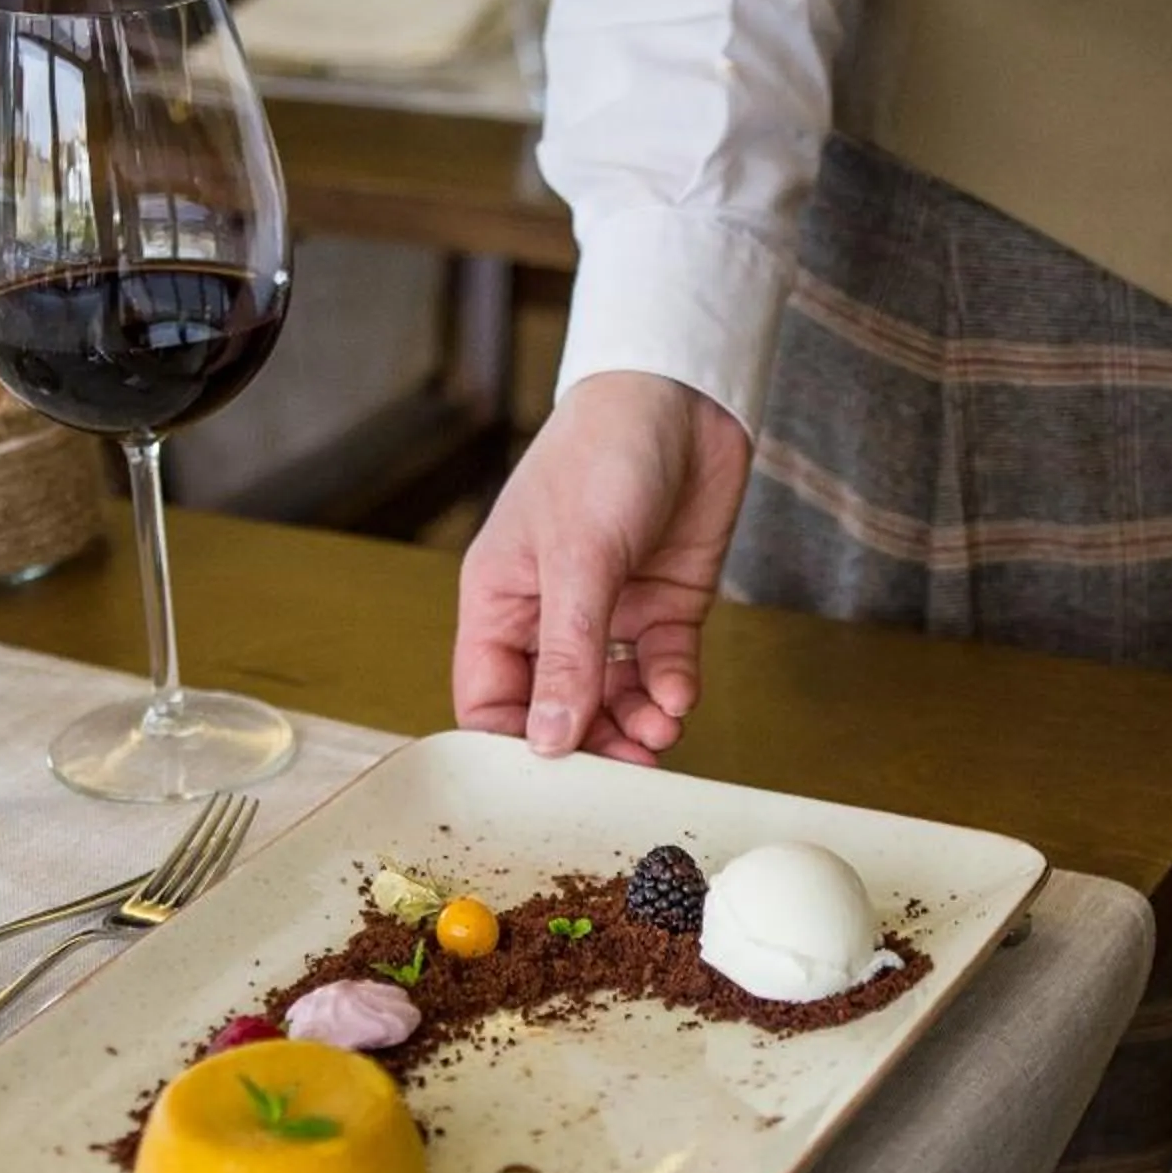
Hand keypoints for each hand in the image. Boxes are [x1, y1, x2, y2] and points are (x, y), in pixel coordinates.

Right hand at [453, 371, 751, 765]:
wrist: (683, 396)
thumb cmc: (603, 454)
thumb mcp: (579, 560)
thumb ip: (568, 655)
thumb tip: (550, 739)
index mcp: (500, 601)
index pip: (488, 698)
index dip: (515, 743)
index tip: (551, 775)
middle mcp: (550, 615)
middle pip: (557, 709)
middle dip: (589, 743)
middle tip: (623, 769)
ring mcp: (610, 612)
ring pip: (614, 698)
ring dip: (636, 724)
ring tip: (660, 733)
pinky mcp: (664, 605)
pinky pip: (661, 668)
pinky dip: (671, 689)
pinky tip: (678, 696)